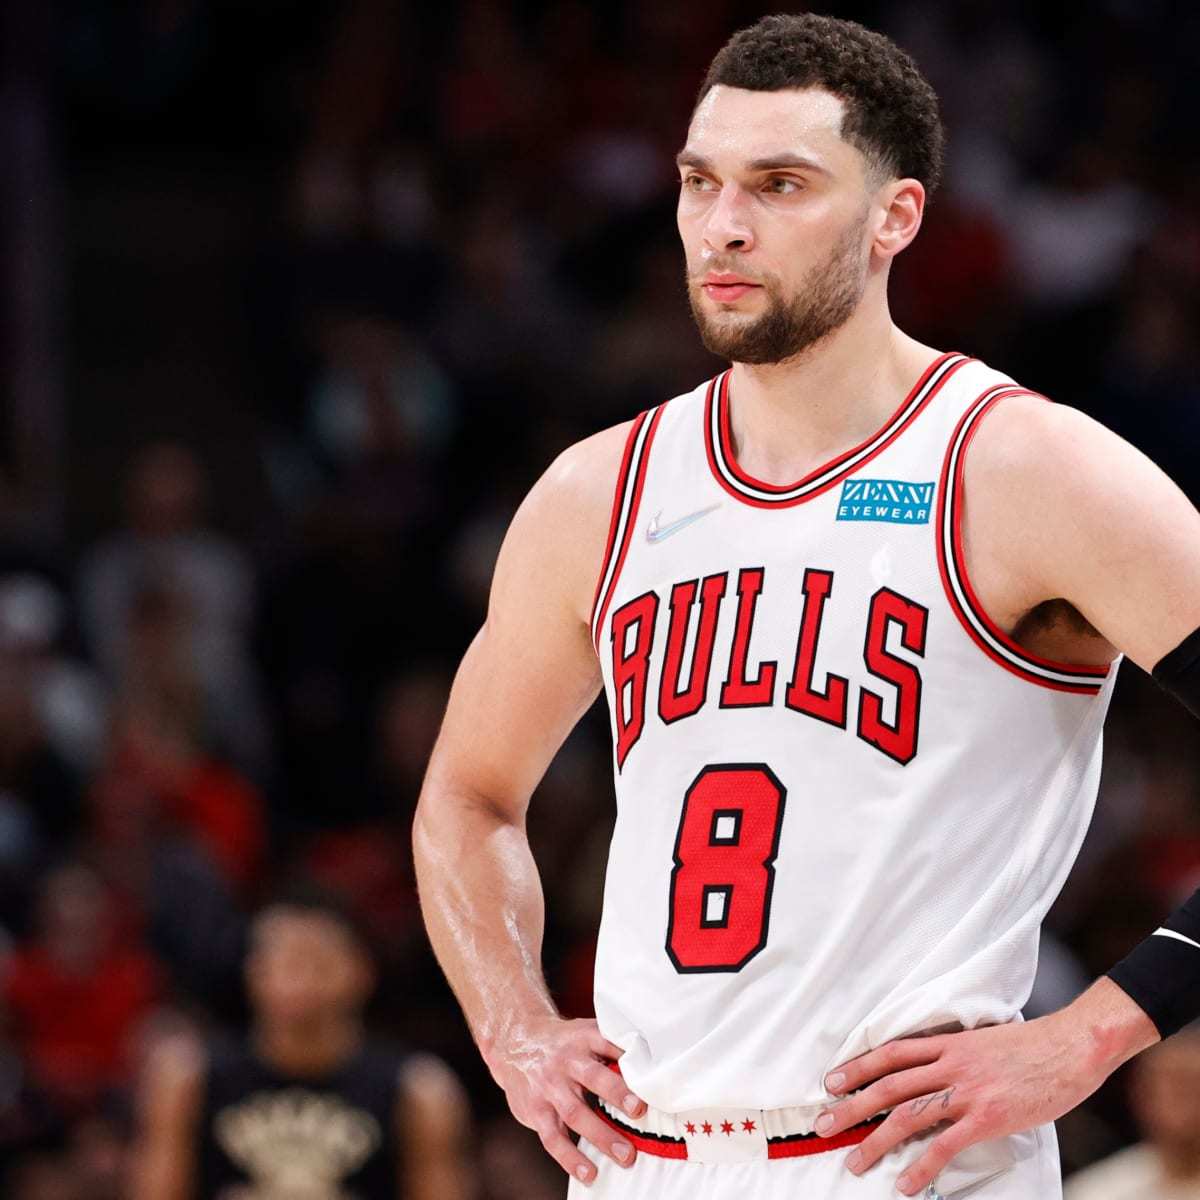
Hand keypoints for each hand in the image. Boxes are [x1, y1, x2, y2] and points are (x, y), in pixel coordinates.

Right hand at [483, 1014, 647, 1185]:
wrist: (515, 1042)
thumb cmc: (563, 1043)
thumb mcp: (584, 1032)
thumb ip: (612, 1045)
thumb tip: (653, 1064)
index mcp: (583, 1038)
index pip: (607, 1043)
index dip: (626, 1057)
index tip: (647, 1073)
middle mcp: (565, 1061)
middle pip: (592, 1077)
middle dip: (616, 1093)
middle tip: (640, 1111)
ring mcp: (548, 1087)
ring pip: (575, 1112)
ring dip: (601, 1135)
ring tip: (626, 1156)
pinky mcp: (535, 1110)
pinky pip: (552, 1138)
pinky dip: (571, 1158)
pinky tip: (589, 1173)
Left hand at [813, 981, 1157, 1195]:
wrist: (1070, 1046)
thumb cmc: (1032, 1047)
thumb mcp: (984, 1041)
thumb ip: (955, 1054)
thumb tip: (935, 1071)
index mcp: (947, 1042)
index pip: (890, 1053)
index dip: (858, 1067)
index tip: (832, 1082)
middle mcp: (949, 1063)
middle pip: (888, 1085)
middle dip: (852, 1106)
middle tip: (824, 1125)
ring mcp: (966, 1090)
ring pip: (908, 1115)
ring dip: (876, 1141)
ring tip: (854, 1162)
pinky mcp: (987, 1117)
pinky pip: (944, 1145)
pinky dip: (920, 1166)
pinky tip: (904, 1184)